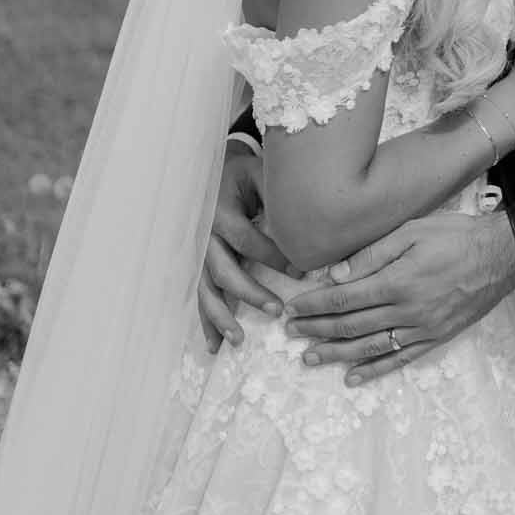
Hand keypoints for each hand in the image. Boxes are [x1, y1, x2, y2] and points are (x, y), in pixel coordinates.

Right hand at [198, 146, 292, 352]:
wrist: (217, 170)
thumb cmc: (246, 174)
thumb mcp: (262, 176)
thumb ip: (280, 198)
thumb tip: (316, 221)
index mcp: (222, 210)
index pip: (246, 238)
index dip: (272, 256)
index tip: (300, 272)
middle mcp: (205, 234)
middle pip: (223, 269)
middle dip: (248, 292)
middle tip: (276, 310)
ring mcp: (199, 251)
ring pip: (206, 288)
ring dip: (220, 315)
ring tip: (238, 339)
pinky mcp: (198, 263)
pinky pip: (200, 293)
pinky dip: (206, 320)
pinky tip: (214, 344)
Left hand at [285, 212, 514, 383]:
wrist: (501, 256)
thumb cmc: (456, 236)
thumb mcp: (412, 230)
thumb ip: (372, 254)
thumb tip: (336, 275)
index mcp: (397, 281)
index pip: (345, 298)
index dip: (315, 304)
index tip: (292, 308)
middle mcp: (406, 310)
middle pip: (351, 324)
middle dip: (317, 329)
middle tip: (291, 333)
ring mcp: (421, 328)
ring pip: (370, 347)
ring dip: (336, 354)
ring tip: (310, 359)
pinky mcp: (435, 337)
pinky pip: (400, 359)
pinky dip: (375, 371)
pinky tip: (353, 378)